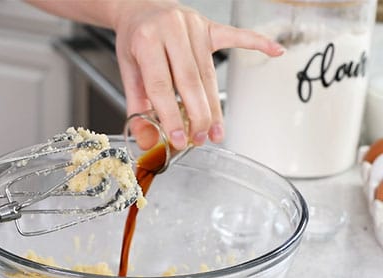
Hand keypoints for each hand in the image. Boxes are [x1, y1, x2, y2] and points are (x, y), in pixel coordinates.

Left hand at [110, 1, 282, 148]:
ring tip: (216, 130)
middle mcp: (173, 30)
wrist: (141, 6)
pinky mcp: (210, 26)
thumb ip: (135, 106)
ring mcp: (195, 26)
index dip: (170, 115)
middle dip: (197, 115)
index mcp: (147, 41)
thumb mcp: (126, 71)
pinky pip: (237, 35)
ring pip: (209, 71)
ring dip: (214, 105)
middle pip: (190, 80)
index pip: (161, 85)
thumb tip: (148, 140)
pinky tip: (275, 51)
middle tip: (200, 139)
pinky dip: (257, 43)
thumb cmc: (135, 40)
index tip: (178, 138)